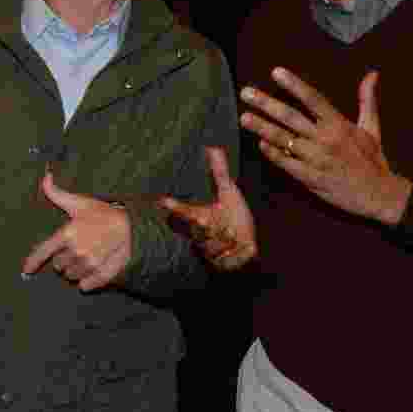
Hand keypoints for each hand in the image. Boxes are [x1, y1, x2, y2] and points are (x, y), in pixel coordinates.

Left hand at [21, 172, 131, 290]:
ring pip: (71, 276)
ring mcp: (88, 264)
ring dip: (75, 269)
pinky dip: (86, 281)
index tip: (27, 270)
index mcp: (67, 234)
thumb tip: (45, 177)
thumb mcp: (80, 202)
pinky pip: (85, 285)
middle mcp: (75, 251)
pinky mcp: (99, 275)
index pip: (43, 252)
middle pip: (58, 265)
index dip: (32, 262)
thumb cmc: (104, 213)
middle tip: (77, 249)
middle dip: (64, 258)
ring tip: (87, 257)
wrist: (131, 226)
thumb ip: (57, 193)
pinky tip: (92, 270)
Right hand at [159, 147, 256, 270]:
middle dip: (203, 226)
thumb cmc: (235, 216)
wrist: (249, 241)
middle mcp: (201, 235)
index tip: (163, 200)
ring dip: (226, 238)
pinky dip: (236, 252)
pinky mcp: (221, 265)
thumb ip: (219, 172)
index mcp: (200, 216)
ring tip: (233, 234)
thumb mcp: (228, 192)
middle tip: (206, 220)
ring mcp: (210, 251)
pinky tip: (241, 247)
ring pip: (213, 244)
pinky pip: (227, 258)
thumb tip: (212, 147)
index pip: (183, 211)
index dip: (174, 206)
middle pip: (199, 229)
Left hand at [240, 68, 410, 224]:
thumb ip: (367, 99)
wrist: (379, 195)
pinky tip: (260, 144)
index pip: (313, 99)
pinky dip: (273, 154)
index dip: (294, 85)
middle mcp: (325, 139)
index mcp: (339, 124)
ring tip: (244, 118)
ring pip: (284, 140)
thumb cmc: (373, 160)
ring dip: (262, 128)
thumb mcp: (372, 127)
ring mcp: (316, 159)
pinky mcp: (311, 178)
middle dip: (266, 103)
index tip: (276, 72)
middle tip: (246, 92)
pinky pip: (287, 163)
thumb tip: (372, 73)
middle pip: (291, 117)